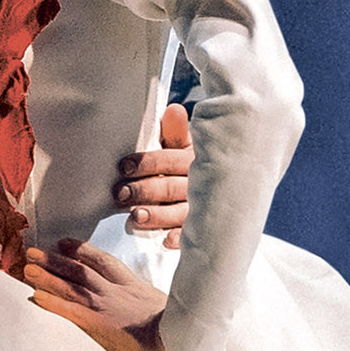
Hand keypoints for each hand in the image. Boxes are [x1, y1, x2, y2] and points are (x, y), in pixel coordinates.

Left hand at [24, 239, 173, 350]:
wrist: (180, 337)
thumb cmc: (177, 326)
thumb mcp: (164, 305)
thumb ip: (147, 301)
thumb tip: (141, 303)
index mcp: (131, 284)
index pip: (103, 261)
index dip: (82, 250)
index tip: (64, 242)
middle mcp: (116, 290)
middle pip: (80, 269)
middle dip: (55, 259)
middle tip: (34, 251)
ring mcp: (106, 304)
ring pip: (72, 284)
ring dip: (48, 275)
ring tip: (27, 268)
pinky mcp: (100, 322)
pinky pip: (71, 310)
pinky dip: (53, 302)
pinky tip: (36, 297)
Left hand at [114, 103, 192, 248]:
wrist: (229, 191)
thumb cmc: (190, 168)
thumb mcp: (184, 149)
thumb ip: (175, 134)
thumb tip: (173, 109)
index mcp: (193, 162)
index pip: (170, 160)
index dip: (147, 163)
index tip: (123, 166)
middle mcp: (198, 186)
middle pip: (169, 188)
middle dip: (144, 190)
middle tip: (120, 194)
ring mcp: (200, 210)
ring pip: (178, 213)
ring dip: (157, 215)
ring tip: (135, 217)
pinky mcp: (199, 229)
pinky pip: (191, 235)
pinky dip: (180, 238)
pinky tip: (165, 241)